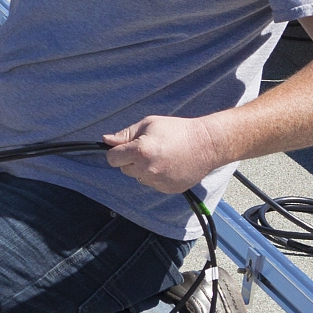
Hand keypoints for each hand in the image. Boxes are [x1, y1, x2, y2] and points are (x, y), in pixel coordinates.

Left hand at [102, 114, 233, 194]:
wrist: (207, 144)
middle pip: (124, 169)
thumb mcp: (148, 124)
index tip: (124, 147)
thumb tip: (106, 140)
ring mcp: (158, 182)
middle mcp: (147, 170)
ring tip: (161, 156)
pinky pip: (152, 184)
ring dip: (143, 169)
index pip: (112, 159)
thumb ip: (125, 134)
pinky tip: (169, 165)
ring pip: (138, 177)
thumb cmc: (177, 130)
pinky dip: (156, 176)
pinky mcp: (168, 189)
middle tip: (149, 149)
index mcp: (140, 152)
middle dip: (131, 159)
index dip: (116, 152)